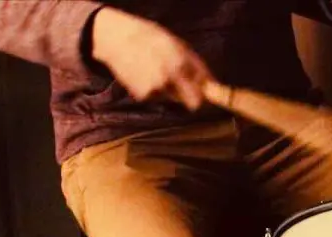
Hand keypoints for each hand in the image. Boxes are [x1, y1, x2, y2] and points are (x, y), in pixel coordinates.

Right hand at [90, 8, 213, 109]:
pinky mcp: (143, 96)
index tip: (206, 95)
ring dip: (170, 90)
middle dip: (191, 97)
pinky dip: (155, 90)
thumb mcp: (179, 45)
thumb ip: (197, 66)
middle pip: (191, 103)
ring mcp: (155, 90)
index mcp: (180, 64)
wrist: (117, 40)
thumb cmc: (151, 37)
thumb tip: (214, 83)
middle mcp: (168, 80)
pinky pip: (158, 97)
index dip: (204, 96)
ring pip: (173, 98)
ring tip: (158, 71)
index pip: (200, 95)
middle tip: (185, 85)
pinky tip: (147, 75)